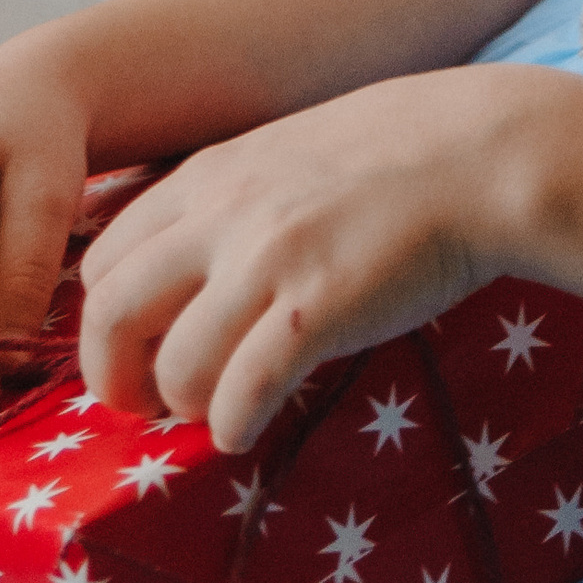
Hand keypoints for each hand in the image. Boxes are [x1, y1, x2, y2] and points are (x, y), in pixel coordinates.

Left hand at [76, 66, 543, 455]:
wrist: (480, 154)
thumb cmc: (396, 155)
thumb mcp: (285, 155)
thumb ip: (229, 202)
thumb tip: (188, 268)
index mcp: (209, 175)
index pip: (102, 258)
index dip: (105, 319)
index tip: (134, 350)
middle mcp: (222, 214)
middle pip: (111, 312)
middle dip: (112, 376)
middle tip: (144, 404)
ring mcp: (269, 261)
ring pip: (172, 362)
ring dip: (182, 404)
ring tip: (213, 411)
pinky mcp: (319, 308)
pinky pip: (243, 390)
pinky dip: (232, 425)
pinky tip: (247, 429)